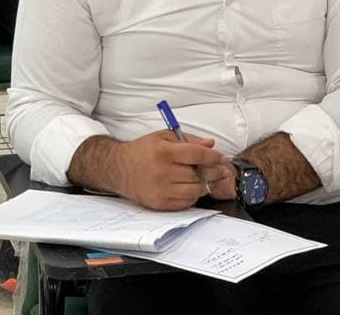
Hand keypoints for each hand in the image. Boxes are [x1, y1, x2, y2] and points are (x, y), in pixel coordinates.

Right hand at [112, 130, 231, 210]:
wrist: (119, 169)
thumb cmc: (143, 151)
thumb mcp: (164, 137)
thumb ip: (189, 139)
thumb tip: (211, 144)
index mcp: (164, 152)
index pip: (197, 155)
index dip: (213, 157)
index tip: (220, 158)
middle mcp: (163, 172)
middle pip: (198, 175)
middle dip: (214, 172)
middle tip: (220, 170)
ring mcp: (161, 190)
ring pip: (195, 191)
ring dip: (205, 185)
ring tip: (207, 179)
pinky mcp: (159, 204)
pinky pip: (185, 203)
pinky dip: (193, 196)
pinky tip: (192, 188)